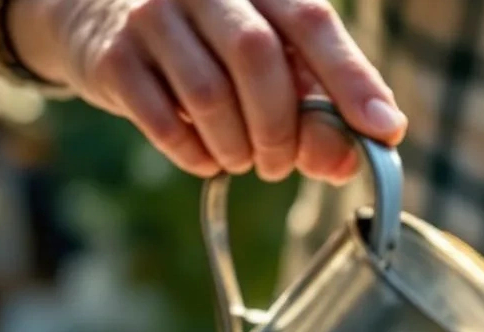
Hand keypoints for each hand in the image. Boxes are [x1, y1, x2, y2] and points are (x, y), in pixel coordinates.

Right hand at [7, 0, 406, 183]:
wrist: (99, 18)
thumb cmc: (207, 45)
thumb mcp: (268, 62)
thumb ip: (316, 106)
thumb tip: (348, 160)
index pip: (313, 22)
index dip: (352, 79)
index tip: (384, 130)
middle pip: (257, 56)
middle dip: (281, 127)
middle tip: (280, 163)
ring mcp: (152, 15)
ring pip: (209, 92)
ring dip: (236, 146)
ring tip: (241, 159)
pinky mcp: (112, 56)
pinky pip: (163, 120)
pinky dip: (195, 154)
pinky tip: (204, 156)